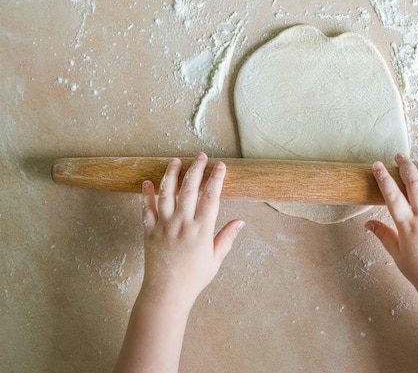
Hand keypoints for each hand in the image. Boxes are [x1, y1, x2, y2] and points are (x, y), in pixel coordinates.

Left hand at [139, 152, 244, 309]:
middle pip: (189, 189)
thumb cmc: (194, 278)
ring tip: (175, 161)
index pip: (211, 197)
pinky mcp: (149, 231)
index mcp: (201, 230)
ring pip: (166, 193)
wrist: (166, 293)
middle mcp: (182, 224)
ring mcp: (164, 226)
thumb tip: (240, 222)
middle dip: (196, 169)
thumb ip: (226, 238)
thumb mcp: (215, 259)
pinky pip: (146, 209)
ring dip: (171, 175)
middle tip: (200, 156)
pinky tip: (148, 182)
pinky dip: (146, 194)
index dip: (216, 179)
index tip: (220, 166)